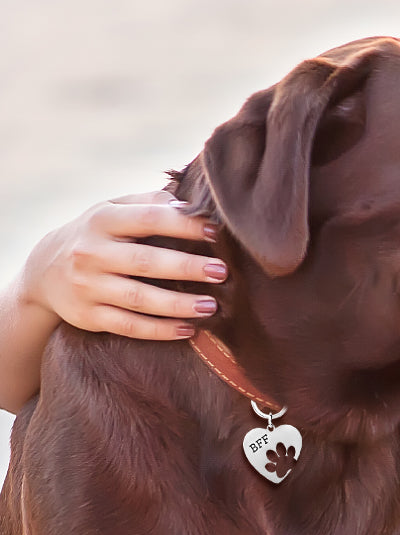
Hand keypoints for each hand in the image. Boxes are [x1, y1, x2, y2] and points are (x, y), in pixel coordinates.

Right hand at [23, 191, 225, 339]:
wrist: (43, 271)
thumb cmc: (96, 235)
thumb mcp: (112, 210)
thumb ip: (148, 203)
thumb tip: (191, 205)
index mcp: (102, 220)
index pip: (147, 219)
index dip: (183, 224)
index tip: (214, 232)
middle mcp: (91, 253)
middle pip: (145, 262)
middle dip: (186, 267)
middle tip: (221, 271)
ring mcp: (88, 287)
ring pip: (139, 299)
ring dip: (178, 304)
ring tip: (211, 306)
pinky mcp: (88, 316)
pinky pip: (129, 326)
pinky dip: (159, 330)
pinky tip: (187, 329)